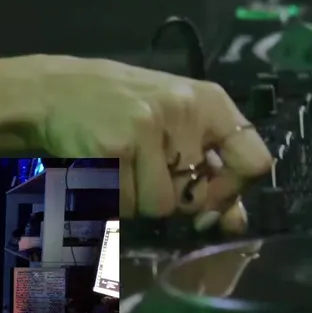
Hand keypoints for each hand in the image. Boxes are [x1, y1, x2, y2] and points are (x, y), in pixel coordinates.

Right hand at [25, 56, 272, 230]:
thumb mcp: (177, 123)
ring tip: (121, 170)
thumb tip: (236, 222)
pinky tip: (100, 172)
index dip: (235, 192)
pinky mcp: (112, 148)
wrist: (56, 90)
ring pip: (160, 207)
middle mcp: (185, 110)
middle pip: (198, 197)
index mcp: (211, 102)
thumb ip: (210, 166)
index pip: (255, 161)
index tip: (212, 198)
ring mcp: (148, 127)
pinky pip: (124, 205)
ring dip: (138, 202)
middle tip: (147, 173)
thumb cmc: (126, 109)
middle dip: (174, 200)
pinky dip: (110, 201)